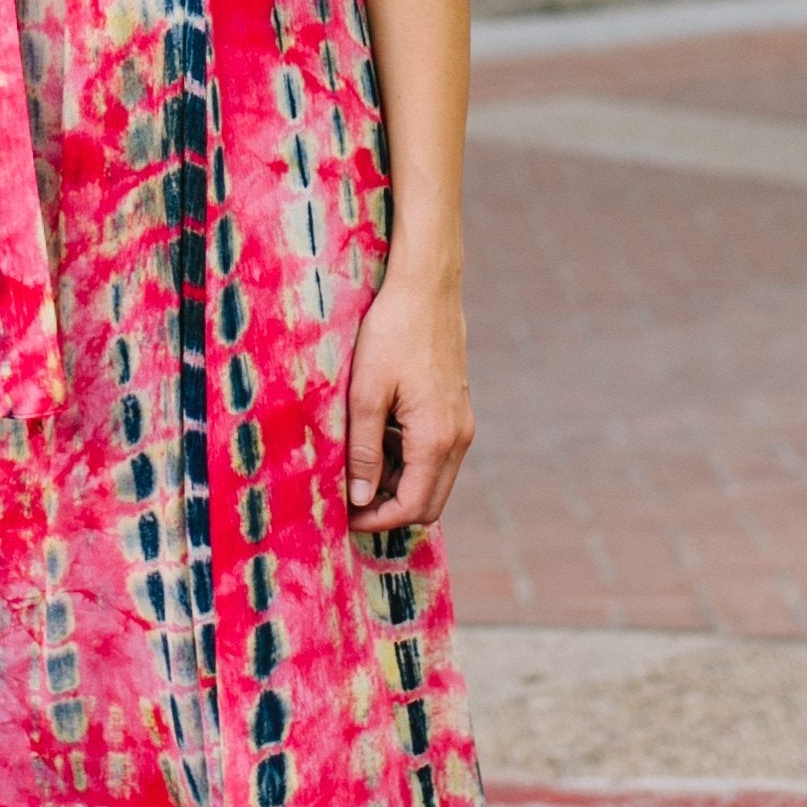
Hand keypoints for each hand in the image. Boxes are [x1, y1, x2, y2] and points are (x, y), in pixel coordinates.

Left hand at [343, 267, 470, 533]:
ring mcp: (461, 424)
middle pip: (428, 502)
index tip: (344, 516)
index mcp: (435, 438)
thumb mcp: (365, 393)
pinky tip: (378, 434)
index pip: (411, 506)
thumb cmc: (392, 333)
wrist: (427, 287)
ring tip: (357, 459)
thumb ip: (365, 450)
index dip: (376, 520)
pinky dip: (408, 459)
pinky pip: (435, 454)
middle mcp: (458, 438)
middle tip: (349, 498)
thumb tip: (360, 499)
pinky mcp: (456, 410)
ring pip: (433, 479)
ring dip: (397, 482)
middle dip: (389, 508)